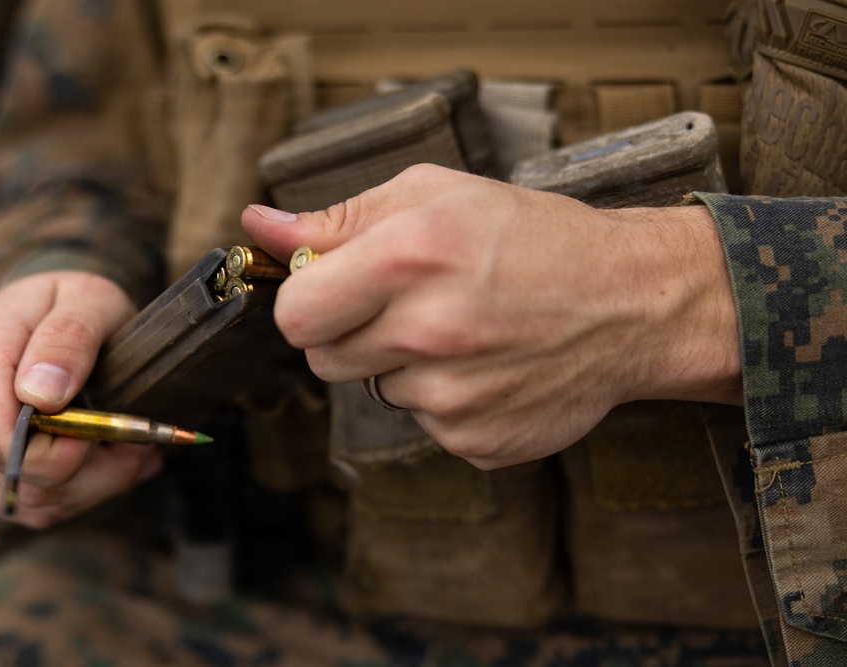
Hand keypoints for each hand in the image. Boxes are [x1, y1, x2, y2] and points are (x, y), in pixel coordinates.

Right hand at [0, 271, 162, 528]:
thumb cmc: (74, 305)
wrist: (50, 313)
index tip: (105, 433)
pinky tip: (101, 456)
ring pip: (34, 500)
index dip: (58, 451)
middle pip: (21, 475)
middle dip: (93, 469)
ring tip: (124, 442)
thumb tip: (42, 394)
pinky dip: (80, 490)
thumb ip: (70, 337)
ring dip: (94, 481)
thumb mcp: (90, 299)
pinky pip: (33, 508)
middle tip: (137, 439)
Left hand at [243, 164, 741, 468]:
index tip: (331, 291)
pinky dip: (444, 398)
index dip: (306, 302)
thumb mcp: (436, 195)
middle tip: (407, 306)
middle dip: (349, 333)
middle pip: (325, 360)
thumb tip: (260, 226)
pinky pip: (424, 423)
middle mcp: (429, 332)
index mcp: (408, 258)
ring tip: (462, 330)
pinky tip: (487, 365)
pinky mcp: (477, 439)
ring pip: (377, 391)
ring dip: (402, 365)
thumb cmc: (532, 238)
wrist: (630, 301)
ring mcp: (454, 396)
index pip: (294, 314)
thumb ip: (338, 218)